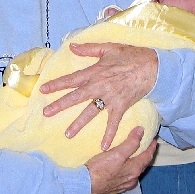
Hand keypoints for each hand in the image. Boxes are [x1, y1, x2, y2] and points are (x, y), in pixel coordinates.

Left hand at [40, 42, 157, 149]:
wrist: (152, 66)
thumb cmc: (130, 55)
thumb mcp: (108, 47)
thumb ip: (88, 48)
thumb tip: (71, 46)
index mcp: (95, 71)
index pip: (72, 79)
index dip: (57, 84)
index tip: (43, 90)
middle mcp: (99, 85)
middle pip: (76, 97)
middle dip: (60, 105)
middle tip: (46, 113)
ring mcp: (110, 97)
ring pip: (91, 112)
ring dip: (79, 123)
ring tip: (67, 134)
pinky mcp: (121, 105)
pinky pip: (113, 122)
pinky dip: (109, 134)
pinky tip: (103, 147)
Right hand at [87, 127, 157, 193]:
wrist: (85, 186)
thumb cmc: (100, 169)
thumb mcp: (117, 153)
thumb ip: (131, 143)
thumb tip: (141, 131)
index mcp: (134, 170)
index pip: (147, 156)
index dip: (151, 147)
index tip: (154, 139)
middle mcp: (132, 179)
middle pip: (142, 164)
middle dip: (145, 154)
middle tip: (147, 144)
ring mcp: (124, 184)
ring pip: (135, 170)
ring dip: (137, 160)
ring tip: (136, 152)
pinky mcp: (116, 186)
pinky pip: (127, 174)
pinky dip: (129, 166)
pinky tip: (124, 164)